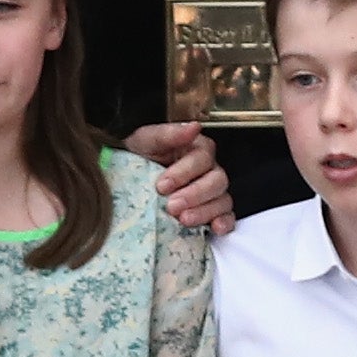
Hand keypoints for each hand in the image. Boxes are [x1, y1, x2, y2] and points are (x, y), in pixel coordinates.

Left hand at [127, 119, 236, 238]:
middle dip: (194, 195)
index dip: (183, 174)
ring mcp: (213, 192)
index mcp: (198, 149)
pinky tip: (215, 229)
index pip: (201, 160)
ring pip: (222, 200)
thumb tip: (194, 127)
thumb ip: (170, 133)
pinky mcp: (212, 210)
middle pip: (216, 182)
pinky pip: (227, 216)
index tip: (162, 185)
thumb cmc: (141, 152)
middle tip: (172, 206)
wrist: (129, 172)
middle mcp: (210, 169)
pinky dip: (224, 223)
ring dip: (206, 212)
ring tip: (184, 220)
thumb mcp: (147, 139)